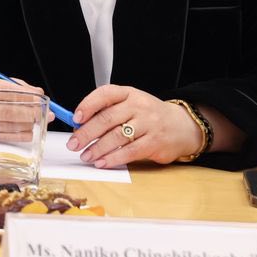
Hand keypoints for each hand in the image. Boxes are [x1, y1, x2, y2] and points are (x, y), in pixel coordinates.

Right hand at [0, 75, 41, 146]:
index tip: (39, 95)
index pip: (1, 89)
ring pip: (4, 126)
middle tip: (45, 112)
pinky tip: (28, 132)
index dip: (24, 93)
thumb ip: (8, 85)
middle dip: (28, 111)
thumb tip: (36, 92)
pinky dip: (17, 136)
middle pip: (4, 110)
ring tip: (40, 121)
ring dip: (26, 124)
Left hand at [67, 84, 202, 165]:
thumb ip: (108, 111)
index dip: (87, 105)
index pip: (105, 94)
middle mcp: (139, 106)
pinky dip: (113, 158)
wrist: (182, 126)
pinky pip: (130, 152)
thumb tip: (79, 126)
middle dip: (86, 133)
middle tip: (73, 143)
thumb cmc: (148, 116)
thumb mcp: (130, 104)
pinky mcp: (155, 143)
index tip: (75, 118)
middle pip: (107, 119)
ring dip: (97, 148)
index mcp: (129, 94)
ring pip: (117, 137)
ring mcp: (148, 124)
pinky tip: (102, 162)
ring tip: (85, 156)